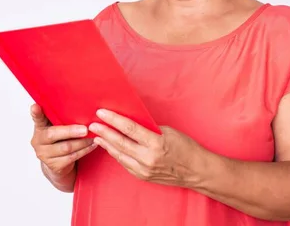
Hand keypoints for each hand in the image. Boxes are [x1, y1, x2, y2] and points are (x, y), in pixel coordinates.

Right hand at [30, 104, 96, 177]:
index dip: (36, 113)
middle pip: (53, 134)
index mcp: (40, 128)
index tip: (35, 106)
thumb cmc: (60, 140)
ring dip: (82, 142)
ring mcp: (44, 155)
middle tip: (85, 129)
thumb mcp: (57, 127)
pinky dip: (84, 151)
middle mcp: (38, 141)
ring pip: (66, 147)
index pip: (37, 119)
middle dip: (71, 131)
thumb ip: (59, 117)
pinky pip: (72, 157)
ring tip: (94, 136)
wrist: (57, 165)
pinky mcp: (54, 166)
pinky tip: (92, 145)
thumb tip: (76, 101)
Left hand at [89, 109, 205, 187]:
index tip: (102, 112)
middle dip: (104, 132)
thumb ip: (149, 128)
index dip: (113, 120)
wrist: (196, 171)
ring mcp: (143, 169)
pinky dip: (116, 154)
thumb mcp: (168, 132)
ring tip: (97, 135)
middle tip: (92, 124)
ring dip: (107, 144)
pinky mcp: (142, 176)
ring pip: (119, 155)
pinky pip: (125, 163)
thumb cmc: (186, 148)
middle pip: (120, 143)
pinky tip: (110, 147)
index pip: (129, 129)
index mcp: (155, 143)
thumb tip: (131, 123)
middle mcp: (147, 158)